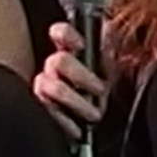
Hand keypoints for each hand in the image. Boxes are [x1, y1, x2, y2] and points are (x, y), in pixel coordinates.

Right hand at [34, 22, 108, 137]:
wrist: (106, 125)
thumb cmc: (104, 92)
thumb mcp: (112, 67)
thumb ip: (109, 45)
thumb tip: (110, 28)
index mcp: (71, 51)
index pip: (60, 33)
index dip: (67, 35)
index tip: (81, 46)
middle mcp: (54, 68)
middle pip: (58, 61)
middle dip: (82, 76)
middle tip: (100, 90)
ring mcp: (45, 89)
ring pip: (51, 87)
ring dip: (77, 102)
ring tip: (93, 113)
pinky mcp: (44, 111)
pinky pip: (47, 112)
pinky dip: (66, 122)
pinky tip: (77, 128)